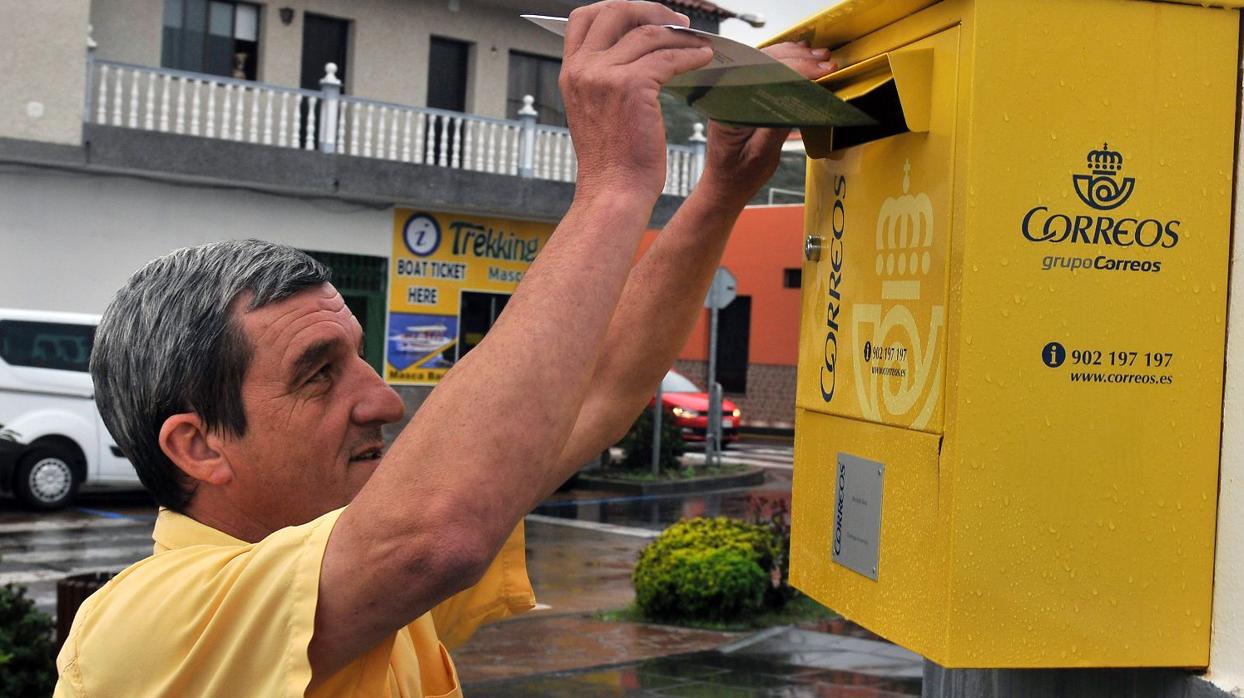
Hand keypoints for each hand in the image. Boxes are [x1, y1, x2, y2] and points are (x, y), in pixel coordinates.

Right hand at [560, 0, 713, 202]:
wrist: (613, 192)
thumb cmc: (612, 161)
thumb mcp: (595, 111)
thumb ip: (604, 78)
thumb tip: (637, 49)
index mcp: (570, 72)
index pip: (583, 17)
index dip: (617, 8)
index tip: (643, 15)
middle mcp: (583, 69)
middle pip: (615, 11)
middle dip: (650, 9)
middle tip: (677, 22)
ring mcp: (604, 75)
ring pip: (648, 33)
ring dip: (679, 35)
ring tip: (698, 43)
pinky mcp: (631, 86)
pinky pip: (668, 57)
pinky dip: (691, 55)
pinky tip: (703, 59)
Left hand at [697, 42, 838, 206]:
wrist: (724, 187)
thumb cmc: (739, 176)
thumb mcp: (762, 155)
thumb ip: (778, 126)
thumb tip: (802, 97)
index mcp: (726, 109)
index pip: (760, 78)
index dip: (793, 69)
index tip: (818, 70)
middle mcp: (726, 96)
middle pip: (761, 64)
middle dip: (796, 59)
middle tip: (825, 61)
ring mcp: (733, 93)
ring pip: (763, 63)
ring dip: (792, 57)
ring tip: (819, 57)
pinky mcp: (743, 96)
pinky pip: (763, 71)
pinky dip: (784, 63)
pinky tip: (801, 57)